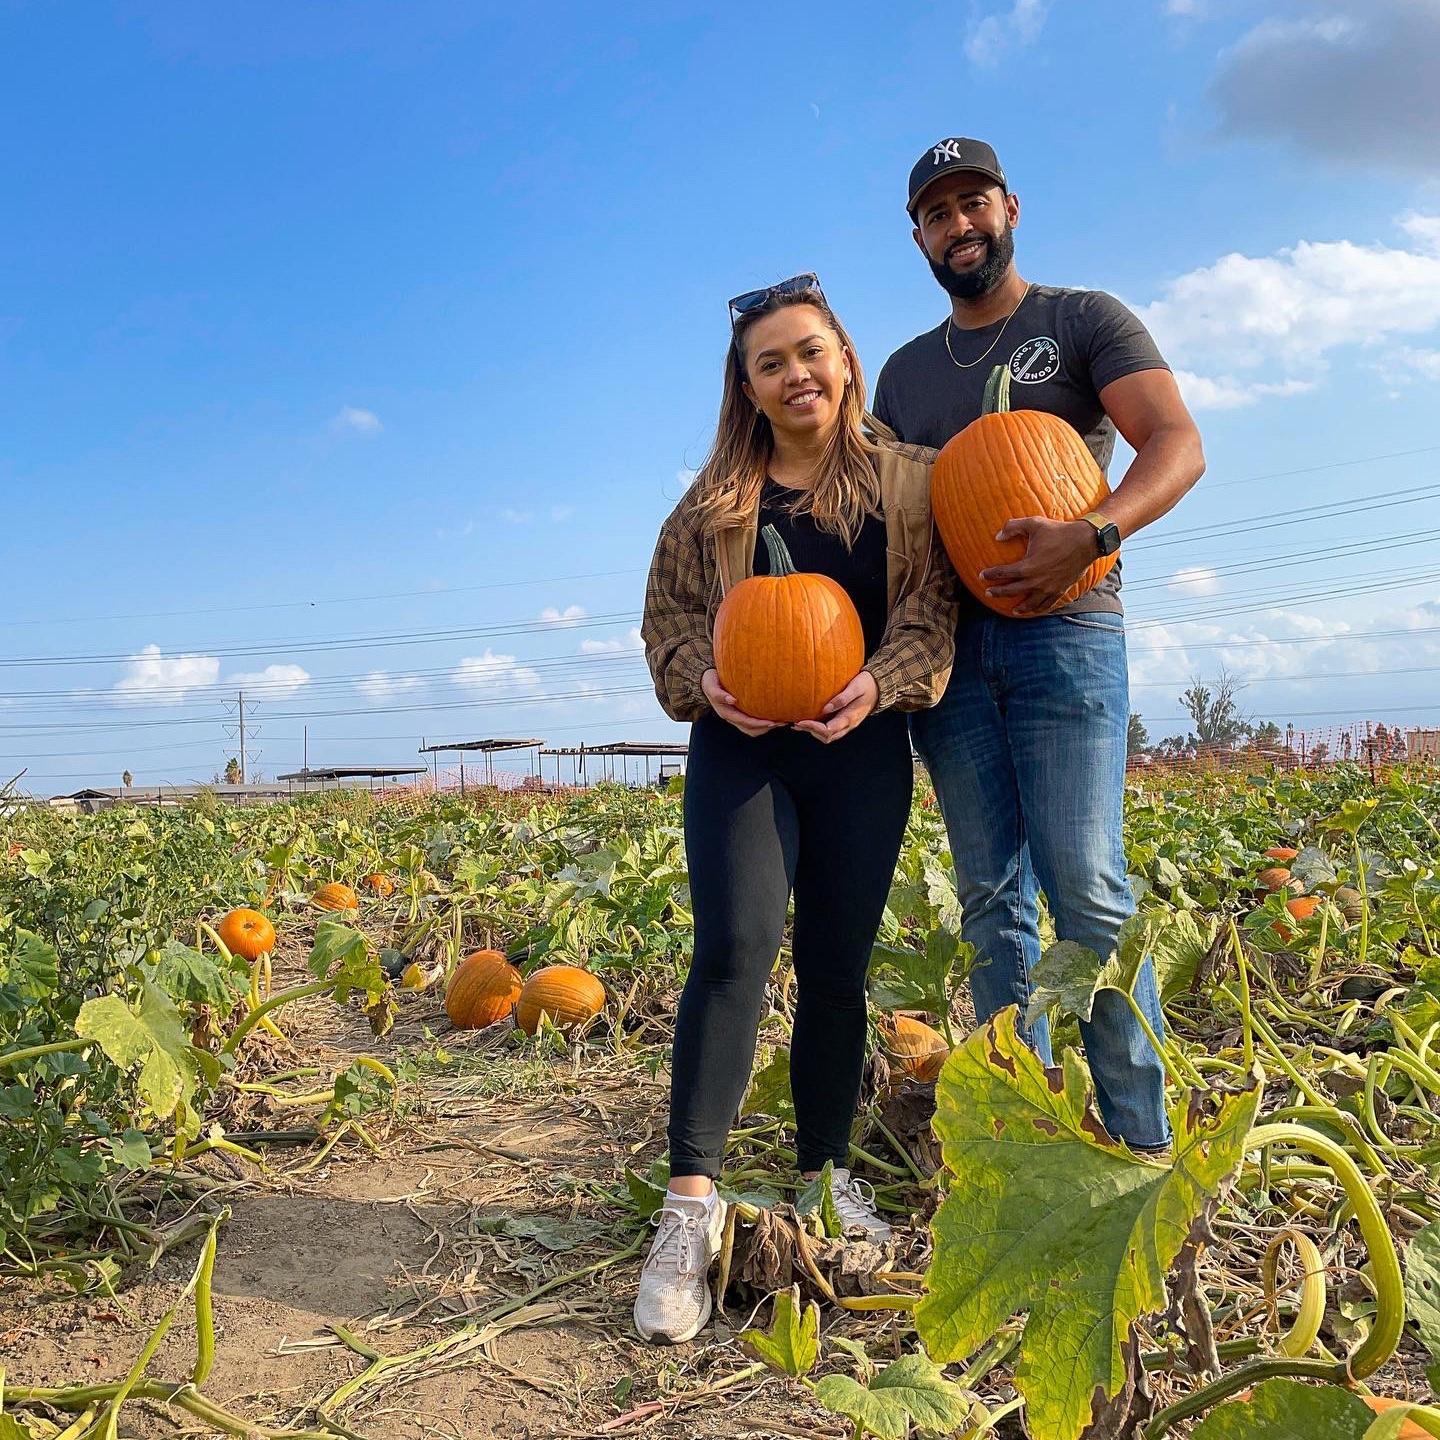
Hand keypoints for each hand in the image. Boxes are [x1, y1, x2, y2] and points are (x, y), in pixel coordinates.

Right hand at [701, 668, 780, 736]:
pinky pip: (753, 724)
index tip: (772, 722)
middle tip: (781, 722)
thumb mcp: (711, 686)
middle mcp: (732, 718)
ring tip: (781, 721)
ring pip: (753, 729)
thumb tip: (732, 700)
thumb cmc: (711, 681)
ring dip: (766, 727)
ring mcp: (736, 717)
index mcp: (726, 713)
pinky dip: (763, 723)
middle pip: (751, 730)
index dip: (758, 724)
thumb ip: (719, 694)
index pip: (744, 722)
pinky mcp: (741, 714)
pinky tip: (773, 716)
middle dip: (766, 727)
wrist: (707, 681)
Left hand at [793, 670, 878, 743]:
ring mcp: (847, 725)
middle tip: (796, 722)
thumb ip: (842, 698)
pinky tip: (809, 720)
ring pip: (828, 736)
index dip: (812, 727)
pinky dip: (818, 728)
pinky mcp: (844, 721)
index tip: (800, 721)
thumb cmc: (867, 685)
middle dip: (811, 731)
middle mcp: (848, 725)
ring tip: (799, 723)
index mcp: (850, 718)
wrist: (880, 688)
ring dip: (813, 731)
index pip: (828, 730)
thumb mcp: (856, 687)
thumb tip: (825, 708)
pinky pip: (830, 730)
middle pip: (827, 737)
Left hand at [979, 516, 1099, 616]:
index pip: (1003, 573)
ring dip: (1019, 607)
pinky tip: (1034, 610)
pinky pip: (1046, 604)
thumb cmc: (1058, 531)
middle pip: (1012, 590)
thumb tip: (997, 536)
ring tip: (1012, 609)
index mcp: (1027, 566)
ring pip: (1029, 603)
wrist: (1086, 541)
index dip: (990, 574)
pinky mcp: (1060, 590)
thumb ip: (1013, 527)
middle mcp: (1036, 581)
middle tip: (988, 593)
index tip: (982, 575)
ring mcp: (1048, 588)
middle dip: (998, 592)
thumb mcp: (1034, 523)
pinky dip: (1038, 609)